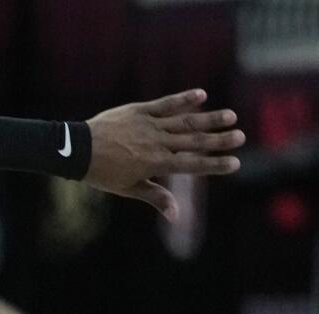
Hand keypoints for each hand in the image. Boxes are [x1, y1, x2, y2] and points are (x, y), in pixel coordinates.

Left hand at [85, 90, 241, 219]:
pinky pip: (165, 104)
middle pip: (193, 142)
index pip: (192, 165)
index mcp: (156, 164)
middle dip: (219, 140)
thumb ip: (155, 196)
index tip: (235, 163)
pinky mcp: (139, 111)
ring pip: (185, 121)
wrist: (77, 150)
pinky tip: (201, 94)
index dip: (215, 164)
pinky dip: (183, 99)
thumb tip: (176, 215)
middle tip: (241, 136)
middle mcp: (156, 144)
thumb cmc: (102, 173)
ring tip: (231, 116)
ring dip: (209, 118)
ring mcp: (149, 125)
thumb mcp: (128, 188)